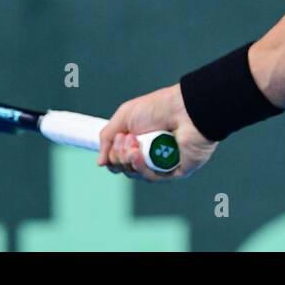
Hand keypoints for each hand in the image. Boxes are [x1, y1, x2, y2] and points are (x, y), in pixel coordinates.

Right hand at [97, 84, 218, 181]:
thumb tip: (100, 163)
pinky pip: (153, 177)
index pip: (118, 159)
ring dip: (130, 161)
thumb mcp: (125, 116)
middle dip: (120, 155)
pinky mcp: (175, 171)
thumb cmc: (159, 107)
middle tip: (128, 138)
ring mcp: (162, 163)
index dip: (114, 153)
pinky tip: (138, 155)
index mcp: (138, 140)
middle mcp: (149, 153)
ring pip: (136, 174)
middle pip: (124, 167)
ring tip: (134, 144)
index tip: (119, 137)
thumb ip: (107, 137)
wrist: (184, 109)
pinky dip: (142, 168)